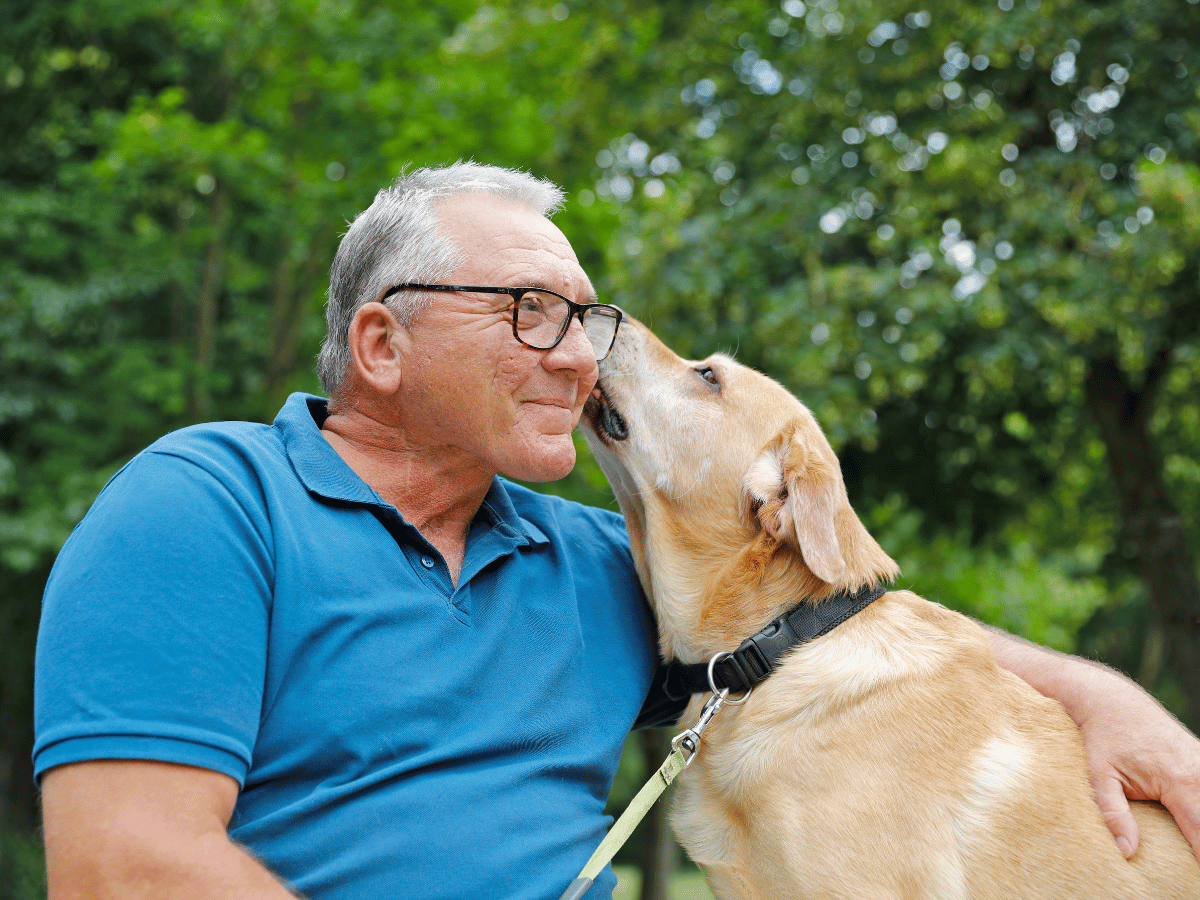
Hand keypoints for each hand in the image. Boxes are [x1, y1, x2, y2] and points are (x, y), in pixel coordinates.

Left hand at [986, 628, 1199, 861]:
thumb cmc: (1102, 737)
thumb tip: (1127, 853)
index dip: (1199, 860)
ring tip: (1190, 848)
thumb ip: (1113, 814)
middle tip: (1189, 868)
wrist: (1109, 699)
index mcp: (1179, 780)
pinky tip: (1193, 824)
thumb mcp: (1099, 775)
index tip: (1189, 879)